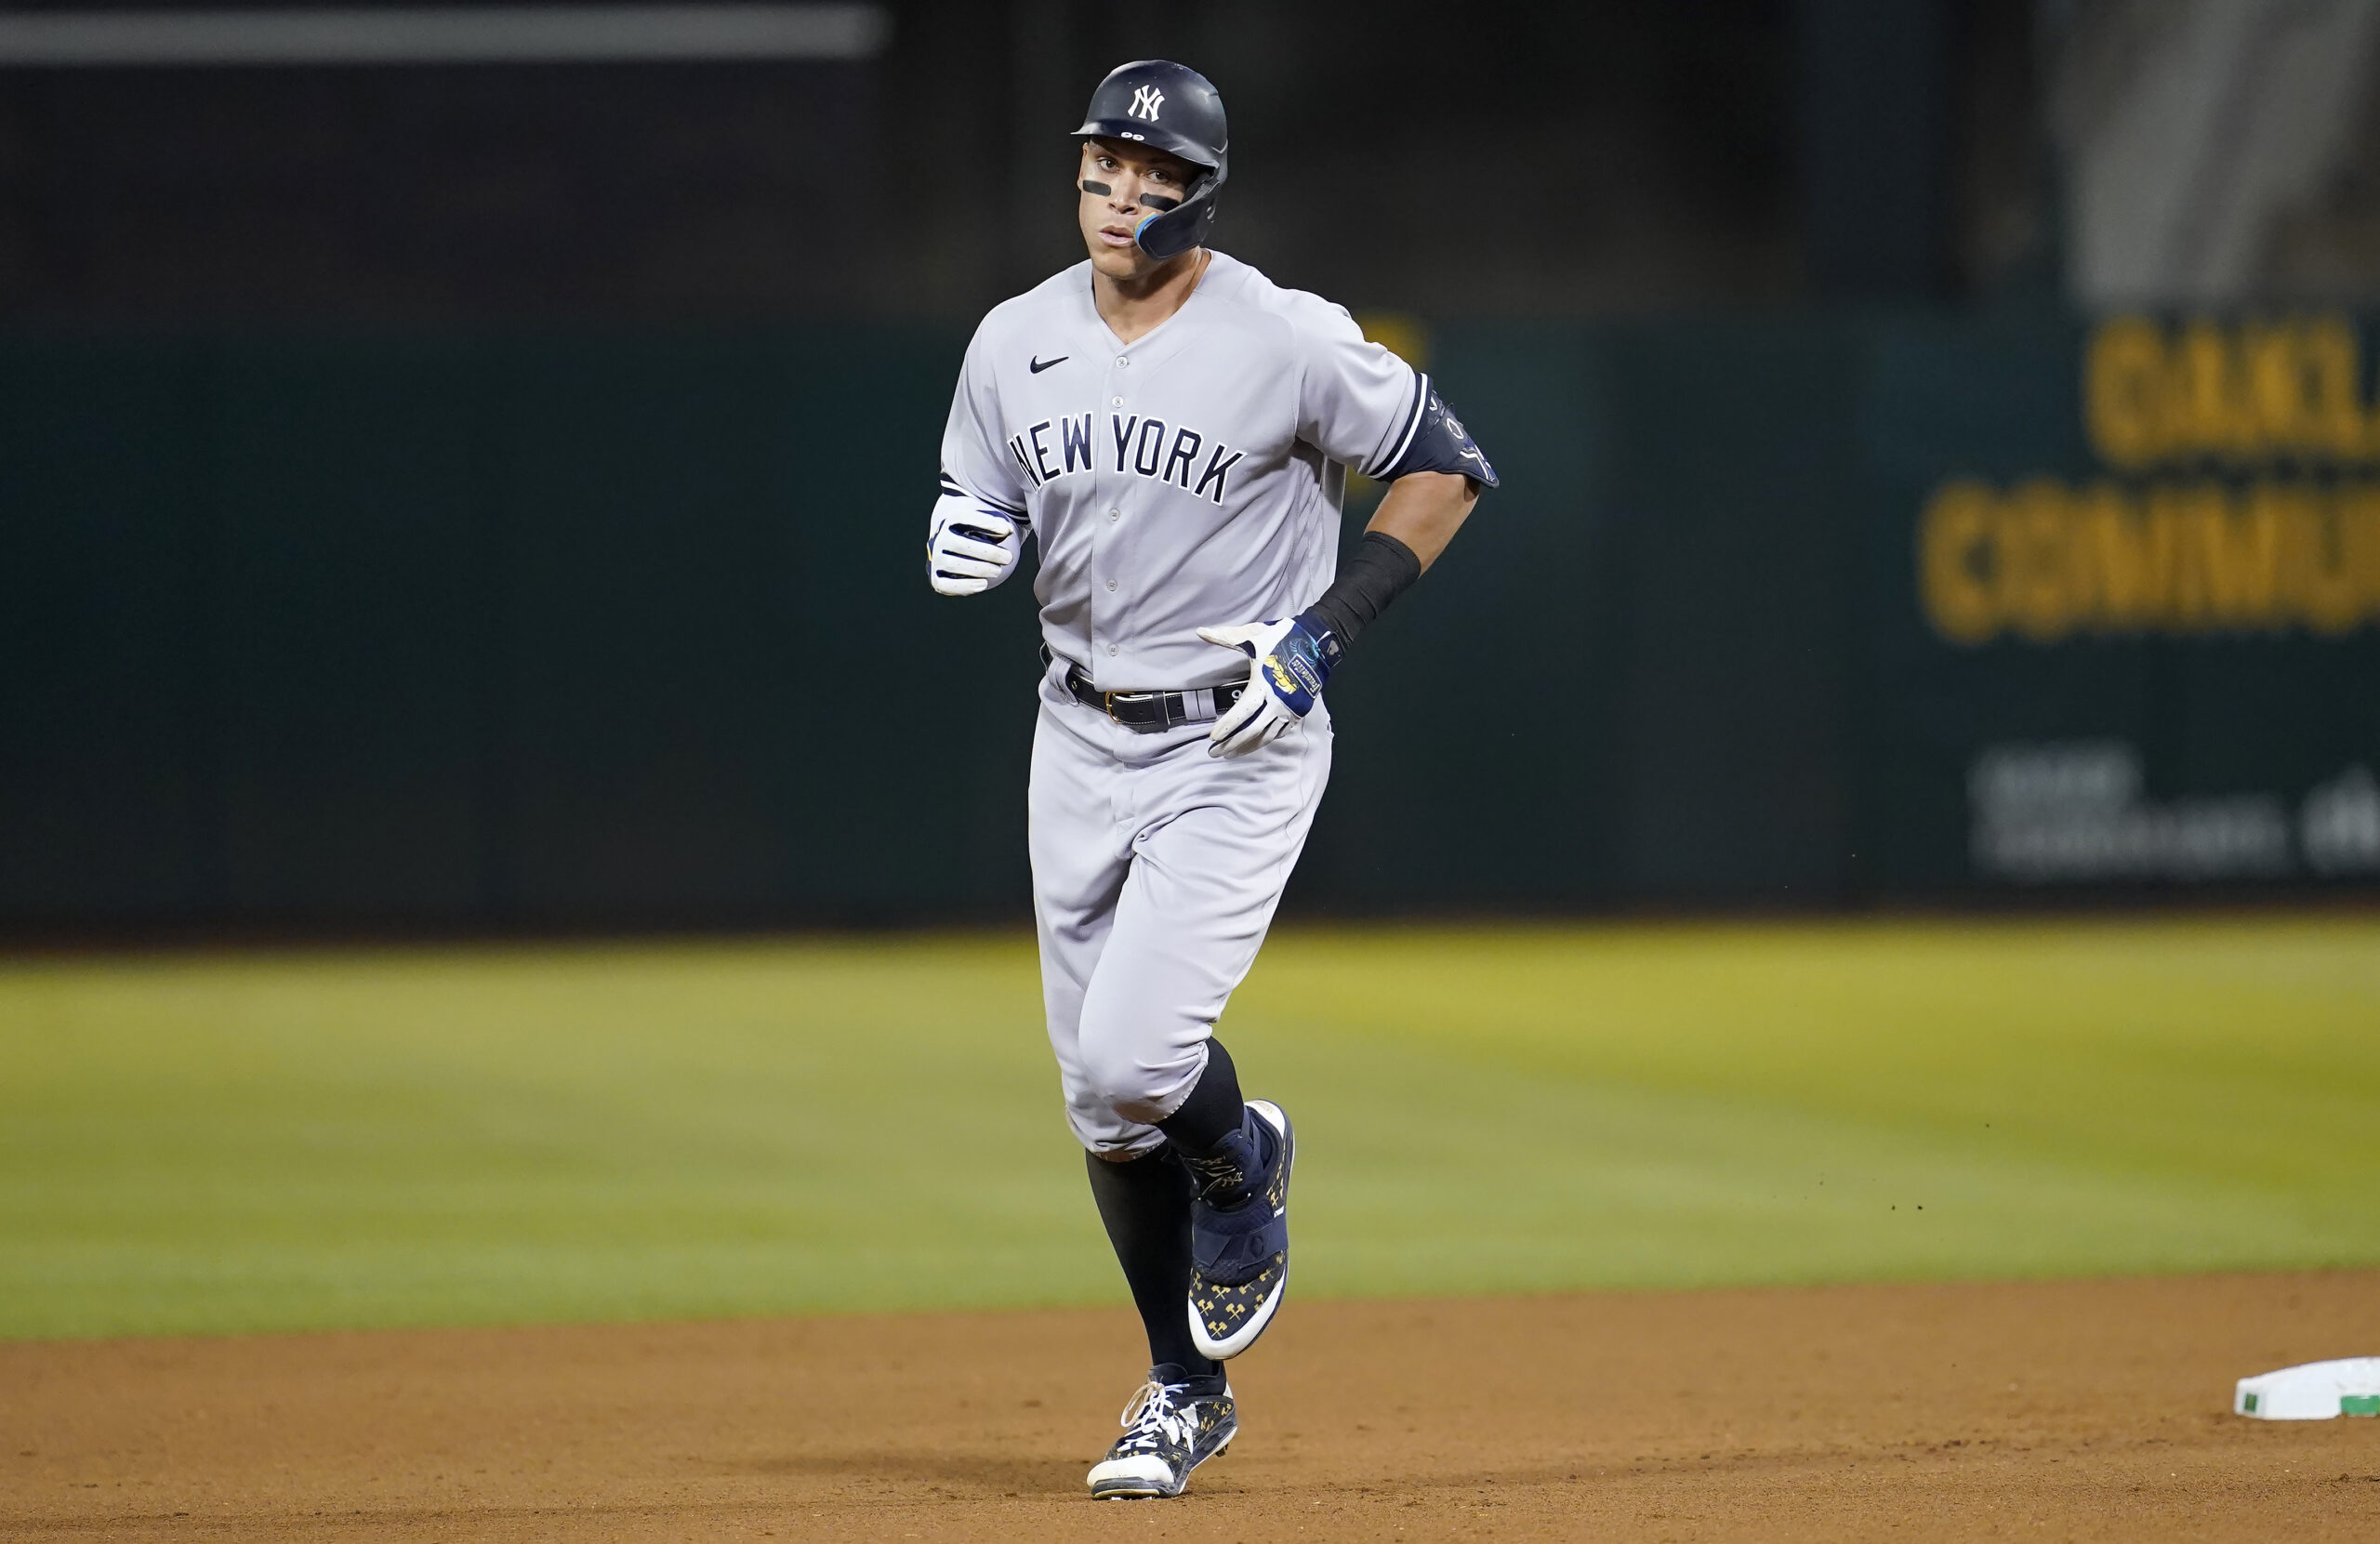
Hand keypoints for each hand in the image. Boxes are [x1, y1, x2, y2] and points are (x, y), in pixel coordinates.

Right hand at [928, 505, 1022, 595]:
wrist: (956, 554)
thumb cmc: (978, 537)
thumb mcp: (987, 528)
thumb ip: (999, 526)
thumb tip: (1008, 530)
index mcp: (951, 522)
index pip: (963, 518)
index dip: (984, 523)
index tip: (1007, 531)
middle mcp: (940, 540)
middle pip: (960, 544)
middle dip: (987, 552)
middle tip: (1008, 558)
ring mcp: (936, 560)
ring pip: (952, 564)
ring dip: (978, 569)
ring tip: (998, 571)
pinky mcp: (936, 580)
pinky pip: (945, 585)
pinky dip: (964, 586)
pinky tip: (983, 584)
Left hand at [1196, 614, 1335, 758]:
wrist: (1317, 643)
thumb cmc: (1283, 639)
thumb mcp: (1252, 635)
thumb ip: (1225, 637)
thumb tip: (1200, 631)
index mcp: (1264, 685)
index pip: (1242, 712)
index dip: (1227, 726)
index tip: (1213, 738)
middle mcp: (1278, 702)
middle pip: (1252, 731)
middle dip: (1232, 743)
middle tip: (1214, 752)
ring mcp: (1290, 709)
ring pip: (1266, 736)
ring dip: (1247, 746)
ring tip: (1229, 753)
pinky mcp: (1298, 712)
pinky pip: (1279, 732)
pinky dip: (1264, 740)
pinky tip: (1253, 744)